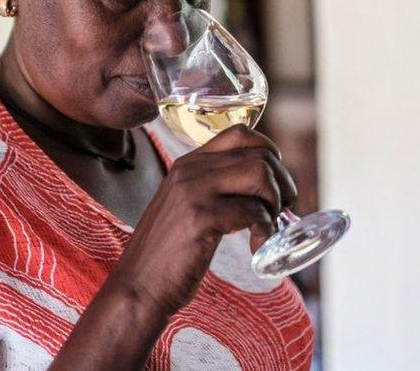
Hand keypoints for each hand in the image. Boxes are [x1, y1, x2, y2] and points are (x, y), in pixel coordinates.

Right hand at [105, 125, 296, 318]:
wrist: (138, 285)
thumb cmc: (169, 253)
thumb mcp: (186, 207)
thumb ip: (213, 188)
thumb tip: (262, 183)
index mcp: (188, 163)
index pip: (241, 133)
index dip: (269, 153)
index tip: (276, 181)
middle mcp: (190, 169)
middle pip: (259, 155)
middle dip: (282, 184)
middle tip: (279, 212)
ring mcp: (193, 191)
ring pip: (259, 175)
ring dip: (275, 204)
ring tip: (266, 228)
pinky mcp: (200, 218)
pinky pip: (252, 211)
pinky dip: (264, 231)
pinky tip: (255, 248)